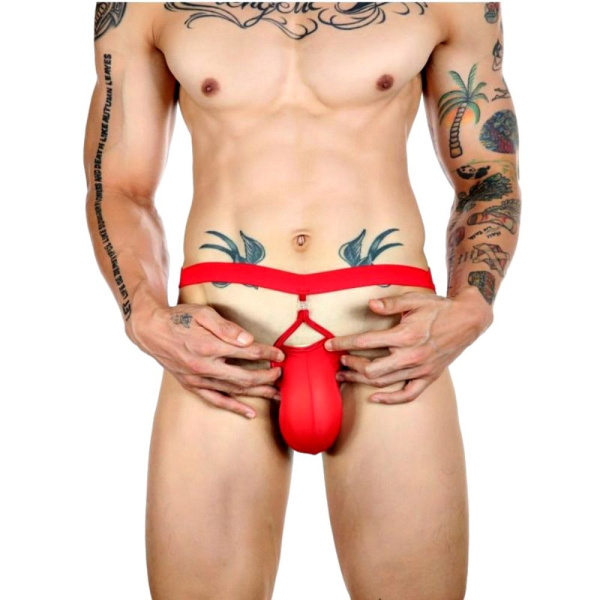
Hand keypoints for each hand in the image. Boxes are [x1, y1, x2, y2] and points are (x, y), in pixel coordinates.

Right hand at [128, 303, 284, 418]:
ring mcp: (198, 379)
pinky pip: (215, 400)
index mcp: (209, 347)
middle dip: (266, 376)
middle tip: (281, 374)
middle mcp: (204, 367)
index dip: (267, 353)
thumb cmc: (180, 318)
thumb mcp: (203, 313)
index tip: (280, 353)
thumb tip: (248, 340)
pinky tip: (249, 413)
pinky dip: (234, 407)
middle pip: (244, 376)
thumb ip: (226, 327)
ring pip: (233, 391)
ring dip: (256, 393)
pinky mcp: (191, 385)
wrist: (151, 330)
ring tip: (276, 395)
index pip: (247, 352)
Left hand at [324, 287, 492, 402]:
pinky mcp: (429, 377)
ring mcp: (420, 369)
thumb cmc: (438, 307)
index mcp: (404, 335)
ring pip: (384, 382)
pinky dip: (390, 399)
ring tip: (345, 377)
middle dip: (350, 365)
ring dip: (361, 381)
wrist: (467, 320)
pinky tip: (374, 398)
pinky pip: (407, 394)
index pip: (365, 342)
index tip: (329, 345)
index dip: (343, 343)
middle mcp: (411, 356)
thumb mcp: (414, 299)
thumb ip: (390, 304)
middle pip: (371, 368)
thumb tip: (370, 305)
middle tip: (338, 362)